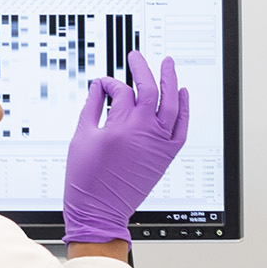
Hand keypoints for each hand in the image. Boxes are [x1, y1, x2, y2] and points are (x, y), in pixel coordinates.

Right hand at [63, 56, 190, 243]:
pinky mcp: (166, 155)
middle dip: (142, 69)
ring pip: (172, 104)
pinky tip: (182, 94)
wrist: (100, 210)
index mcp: (120, 126)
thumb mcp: (81, 136)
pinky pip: (182, 127)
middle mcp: (144, 131)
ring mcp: (158, 143)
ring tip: (168, 65)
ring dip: (170, 81)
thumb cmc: (87, 178)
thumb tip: (98, 86)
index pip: (121, 91)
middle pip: (149, 90)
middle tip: (136, 57)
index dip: (111, 83)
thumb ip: (91, 107)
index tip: (103, 84)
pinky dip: (184, 109)